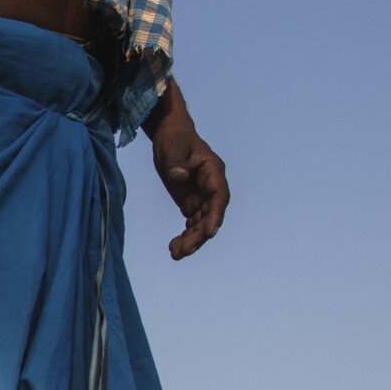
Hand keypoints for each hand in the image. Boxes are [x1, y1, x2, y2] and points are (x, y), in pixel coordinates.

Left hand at [145, 85, 229, 259]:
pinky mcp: (193, 203)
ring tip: (175, 254)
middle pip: (211, 215)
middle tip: (183, 251)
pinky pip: (192, 224)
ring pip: (202, 223)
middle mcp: (212, 187)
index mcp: (212, 171)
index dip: (216, 215)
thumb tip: (180, 177)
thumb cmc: (174, 138)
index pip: (219, 197)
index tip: (209, 233)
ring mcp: (203, 196)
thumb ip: (176, 162)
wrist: (171, 135)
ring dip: (192, 240)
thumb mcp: (172, 147)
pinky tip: (173, 248)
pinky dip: (185, 236)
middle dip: (199, 235)